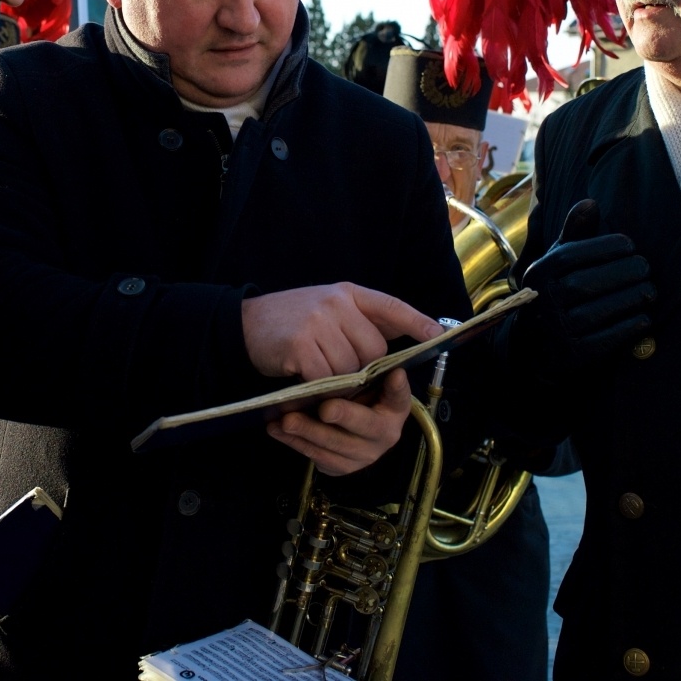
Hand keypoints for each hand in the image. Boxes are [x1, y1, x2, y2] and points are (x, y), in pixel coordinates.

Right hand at [242, 282, 441, 379]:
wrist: (244, 325)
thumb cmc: (290, 321)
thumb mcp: (326, 309)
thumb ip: (358, 322)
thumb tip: (395, 347)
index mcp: (347, 293)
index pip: (390, 305)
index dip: (416, 321)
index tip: (437, 335)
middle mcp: (335, 303)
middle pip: (374, 351)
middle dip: (362, 368)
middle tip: (336, 367)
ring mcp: (318, 322)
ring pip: (351, 369)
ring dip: (337, 380)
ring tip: (317, 371)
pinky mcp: (301, 346)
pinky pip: (327, 380)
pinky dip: (320, 387)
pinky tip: (305, 378)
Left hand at [267, 370, 411, 475]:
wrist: (349, 423)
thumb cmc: (357, 393)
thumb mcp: (367, 380)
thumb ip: (371, 371)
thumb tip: (384, 368)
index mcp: (395, 409)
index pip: (399, 396)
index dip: (396, 388)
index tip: (394, 375)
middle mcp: (384, 436)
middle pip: (364, 426)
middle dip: (343, 416)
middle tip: (324, 408)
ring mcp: (363, 455)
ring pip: (335, 446)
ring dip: (308, 433)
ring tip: (286, 420)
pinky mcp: (341, 467)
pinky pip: (316, 457)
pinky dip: (294, 443)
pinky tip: (276, 429)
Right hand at [512, 200, 653, 376]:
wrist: (536, 345)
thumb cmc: (556, 291)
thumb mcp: (558, 261)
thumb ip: (575, 233)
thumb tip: (591, 202)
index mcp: (539, 273)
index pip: (572, 255)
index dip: (605, 247)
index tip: (630, 245)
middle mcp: (544, 301)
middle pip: (586, 283)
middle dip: (623, 273)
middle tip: (646, 268)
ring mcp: (556, 329)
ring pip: (597, 311)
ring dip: (630, 299)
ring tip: (650, 291)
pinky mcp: (572, 355)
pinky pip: (605, 339)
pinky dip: (628, 327)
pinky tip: (644, 318)